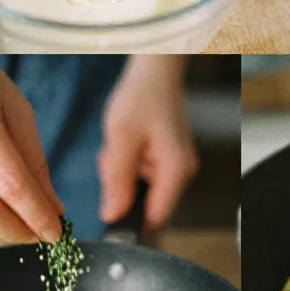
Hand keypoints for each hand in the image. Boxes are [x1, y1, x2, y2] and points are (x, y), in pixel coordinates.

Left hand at [98, 55, 198, 233]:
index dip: (129, 221)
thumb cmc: (142, 96)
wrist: (156, 69)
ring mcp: (177, 165)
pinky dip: (128, 163)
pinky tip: (124, 142)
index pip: (154, 218)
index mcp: (176, 171)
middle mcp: (183, 173)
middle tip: (111, 158)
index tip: (106, 211)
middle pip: (145, 202)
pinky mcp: (169, 158)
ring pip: (141, 187)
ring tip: (117, 144)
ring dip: (121, 173)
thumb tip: (111, 216)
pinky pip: (143, 173)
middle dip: (121, 187)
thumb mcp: (121, 138)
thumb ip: (117, 180)